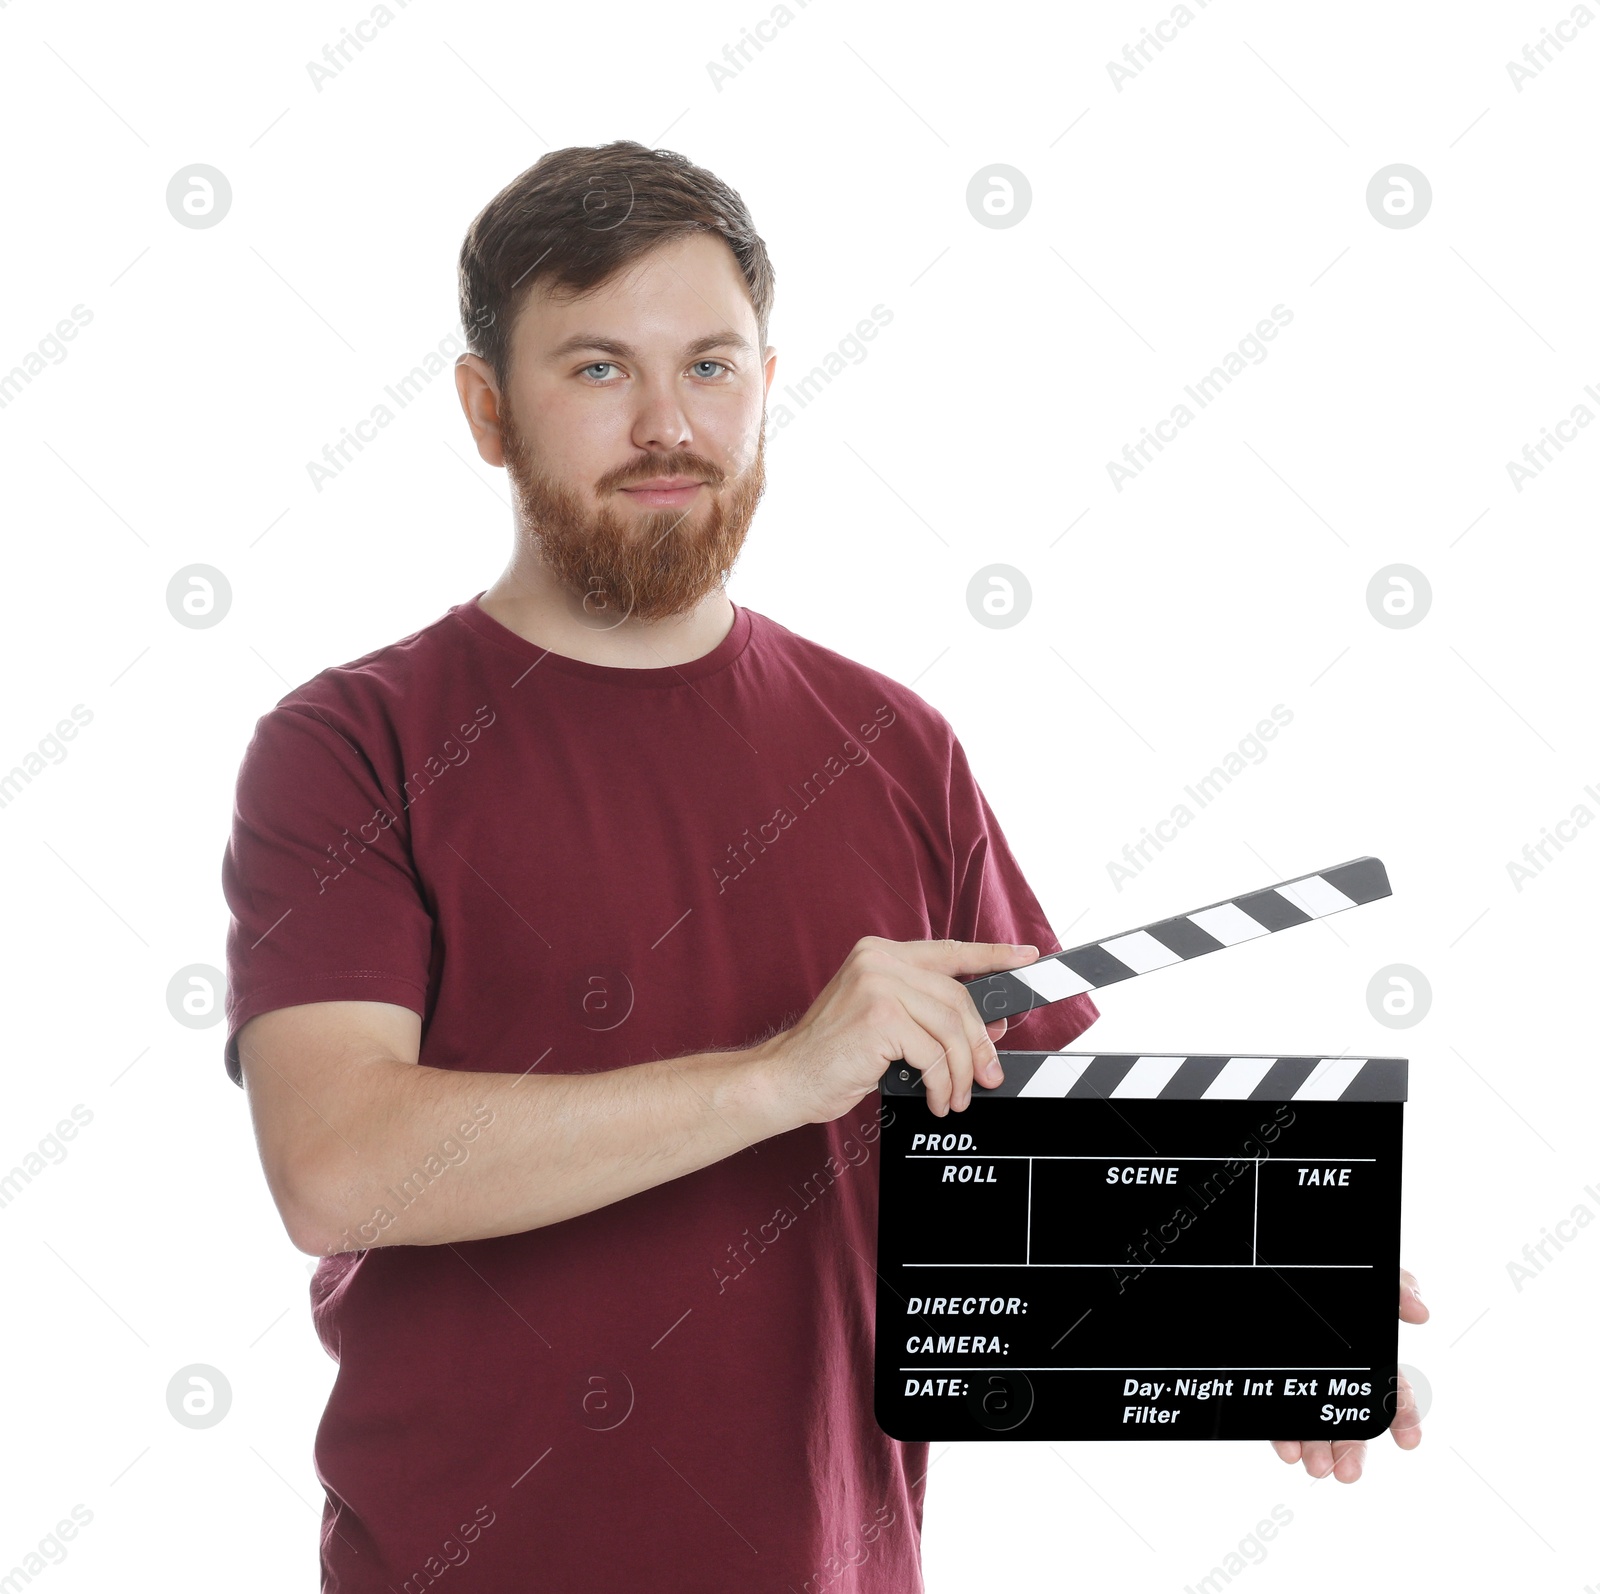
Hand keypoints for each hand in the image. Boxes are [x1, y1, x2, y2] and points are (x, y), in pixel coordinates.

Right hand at [753, 937, 1035, 1124]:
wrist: (785, 1079)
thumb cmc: (833, 1056)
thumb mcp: (887, 1026)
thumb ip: (932, 1016)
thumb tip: (991, 1026)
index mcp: (881, 954)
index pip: (950, 950)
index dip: (993, 955)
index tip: (1025, 957)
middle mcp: (879, 960)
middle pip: (958, 997)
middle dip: (979, 1043)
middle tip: (987, 1075)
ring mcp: (877, 984)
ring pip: (950, 1028)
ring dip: (960, 1071)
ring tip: (955, 1096)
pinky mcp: (879, 1016)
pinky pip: (934, 1054)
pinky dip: (942, 1084)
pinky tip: (935, 1098)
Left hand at [1269, 1267, 1428, 1481]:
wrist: (1247, 1245)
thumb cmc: (1304, 1254)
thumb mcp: (1352, 1264)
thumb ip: (1391, 1282)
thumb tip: (1422, 1312)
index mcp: (1360, 1346)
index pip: (1388, 1387)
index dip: (1401, 1415)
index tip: (1407, 1441)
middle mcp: (1330, 1364)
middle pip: (1349, 1415)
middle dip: (1352, 1447)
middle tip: (1349, 1473)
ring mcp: (1296, 1369)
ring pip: (1313, 1420)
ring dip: (1318, 1448)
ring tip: (1317, 1467)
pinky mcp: (1262, 1372)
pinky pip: (1274, 1410)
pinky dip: (1283, 1432)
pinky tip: (1286, 1447)